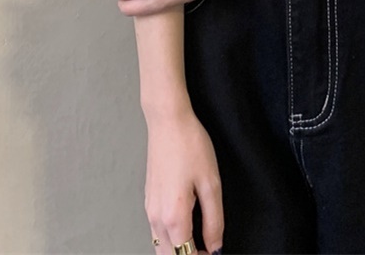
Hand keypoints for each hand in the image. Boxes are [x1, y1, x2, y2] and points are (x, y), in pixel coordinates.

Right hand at [144, 107, 223, 254]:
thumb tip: (215, 246)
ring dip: (178, 249)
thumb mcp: (211, 182)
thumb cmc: (190, 146)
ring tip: (200, 240)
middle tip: (209, 248)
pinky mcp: (148, 200)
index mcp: (173, 217)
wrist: (168, 122)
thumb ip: (214, 219)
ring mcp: (149, 209)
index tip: (215, 252)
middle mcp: (156, 218)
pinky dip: (170, 238)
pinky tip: (186, 225)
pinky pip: (156, 231)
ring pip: (160, 246)